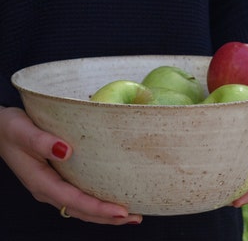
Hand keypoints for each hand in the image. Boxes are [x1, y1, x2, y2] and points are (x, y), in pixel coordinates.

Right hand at [0, 107, 141, 224]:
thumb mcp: (21, 131)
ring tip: (129, 215)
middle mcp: (48, 190)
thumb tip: (65, 151)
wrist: (0, 130)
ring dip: (105, 214)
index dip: (99, 208)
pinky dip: (96, 203)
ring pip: (81, 208)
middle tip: (134, 217)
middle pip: (82, 211)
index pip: (75, 201)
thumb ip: (41, 141)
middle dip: (108, 217)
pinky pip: (79, 198)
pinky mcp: (57, 180)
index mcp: (41, 182)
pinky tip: (109, 199)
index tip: (122, 211)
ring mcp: (53, 187)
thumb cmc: (10, 129)